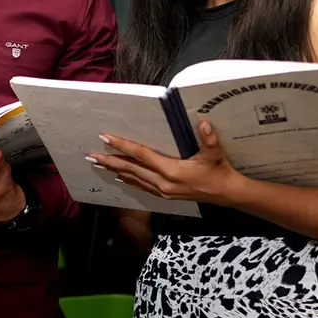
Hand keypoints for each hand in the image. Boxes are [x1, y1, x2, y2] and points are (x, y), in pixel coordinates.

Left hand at [91, 120, 241, 203]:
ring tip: (99, 164)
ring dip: (115, 170)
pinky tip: (120, 176)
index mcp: (172, 171)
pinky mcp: (165, 195)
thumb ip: (209, 138)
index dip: (123, 146)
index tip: (106, 138)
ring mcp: (163, 191)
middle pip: (131, 169)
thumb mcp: (215, 154)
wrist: (227, 194)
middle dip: (110, 161)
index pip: (141, 155)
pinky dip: (128, 180)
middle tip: (91, 155)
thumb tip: (204, 123)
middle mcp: (163, 183)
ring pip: (133, 179)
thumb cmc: (220, 172)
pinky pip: (141, 186)